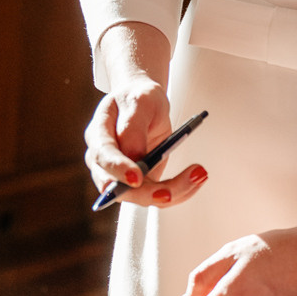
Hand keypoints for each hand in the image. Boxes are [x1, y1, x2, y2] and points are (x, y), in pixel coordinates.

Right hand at [84, 79, 207, 209]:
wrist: (145, 103)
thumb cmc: (138, 98)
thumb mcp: (140, 101)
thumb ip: (133, 126)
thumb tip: (134, 156)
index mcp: (98, 135)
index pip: (103, 157)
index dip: (118, 169)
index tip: (137, 178)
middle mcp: (104, 161)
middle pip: (117, 188)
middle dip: (146, 193)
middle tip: (170, 192)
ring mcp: (120, 175)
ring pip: (141, 197)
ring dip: (172, 192)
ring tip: (198, 174)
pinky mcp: (139, 183)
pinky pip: (157, 195)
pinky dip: (180, 190)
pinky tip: (196, 175)